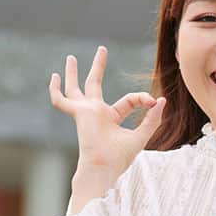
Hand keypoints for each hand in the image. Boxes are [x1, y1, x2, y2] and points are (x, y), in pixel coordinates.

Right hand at [49, 45, 165, 179]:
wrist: (105, 167)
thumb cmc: (120, 157)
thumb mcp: (141, 135)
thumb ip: (152, 118)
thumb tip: (161, 100)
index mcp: (111, 118)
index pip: (129, 100)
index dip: (142, 98)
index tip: (152, 101)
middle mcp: (97, 113)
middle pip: (95, 84)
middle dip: (98, 67)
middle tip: (102, 49)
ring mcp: (86, 111)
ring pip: (76, 88)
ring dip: (73, 73)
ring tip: (71, 57)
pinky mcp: (79, 112)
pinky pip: (61, 101)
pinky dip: (55, 90)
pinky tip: (54, 77)